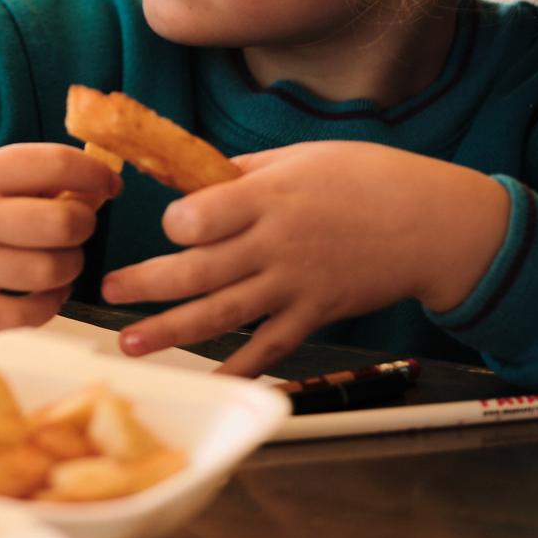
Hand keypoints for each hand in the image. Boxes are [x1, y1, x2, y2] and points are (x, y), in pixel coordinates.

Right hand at [0, 144, 122, 330]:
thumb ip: (18, 176)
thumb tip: (89, 190)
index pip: (56, 166)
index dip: (94, 176)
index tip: (107, 185)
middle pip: (64, 225)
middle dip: (85, 223)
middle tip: (78, 223)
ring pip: (52, 272)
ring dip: (70, 264)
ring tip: (58, 256)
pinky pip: (25, 315)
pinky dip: (48, 302)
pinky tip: (42, 289)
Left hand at [100, 140, 509, 377]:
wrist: (431, 223)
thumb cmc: (366, 178)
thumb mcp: (300, 157)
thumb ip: (242, 172)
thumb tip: (188, 173)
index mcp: (268, 198)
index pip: (202, 217)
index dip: (177, 223)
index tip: (170, 224)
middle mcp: (275, 245)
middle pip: (199, 270)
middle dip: (148, 284)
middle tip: (107, 292)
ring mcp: (294, 285)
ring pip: (223, 313)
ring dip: (172, 330)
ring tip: (131, 343)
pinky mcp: (314, 314)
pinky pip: (270, 347)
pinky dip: (240, 367)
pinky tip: (209, 380)